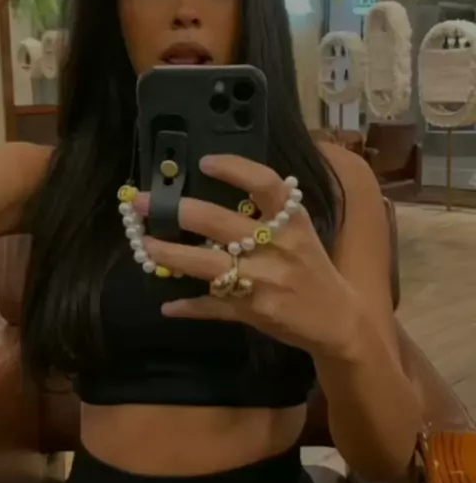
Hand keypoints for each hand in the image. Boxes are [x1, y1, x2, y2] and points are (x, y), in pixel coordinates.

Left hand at [136, 155, 359, 358]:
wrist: (338, 319)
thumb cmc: (314, 268)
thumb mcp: (302, 231)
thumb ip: (271, 210)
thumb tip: (222, 185)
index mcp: (292, 221)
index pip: (264, 184)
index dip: (234, 169)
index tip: (204, 162)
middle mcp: (277, 247)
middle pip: (220, 223)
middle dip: (176, 211)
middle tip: (143, 203)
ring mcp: (264, 281)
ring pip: (208, 265)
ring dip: (172, 255)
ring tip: (147, 247)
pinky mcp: (254, 311)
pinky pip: (214, 307)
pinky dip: (189, 306)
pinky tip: (168, 306)